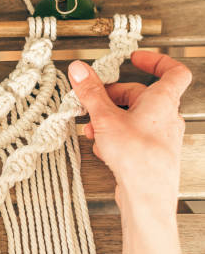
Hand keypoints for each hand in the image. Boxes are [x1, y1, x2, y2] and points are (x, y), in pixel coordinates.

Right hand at [67, 51, 190, 211]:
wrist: (147, 195)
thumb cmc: (138, 157)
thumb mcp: (105, 118)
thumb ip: (91, 92)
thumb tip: (80, 69)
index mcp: (163, 101)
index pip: (173, 71)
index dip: (155, 61)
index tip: (134, 58)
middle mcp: (166, 117)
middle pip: (140, 96)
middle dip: (112, 97)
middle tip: (92, 101)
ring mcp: (159, 136)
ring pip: (132, 118)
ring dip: (109, 119)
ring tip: (92, 129)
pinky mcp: (150, 153)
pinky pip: (132, 136)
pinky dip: (115, 136)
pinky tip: (100, 147)